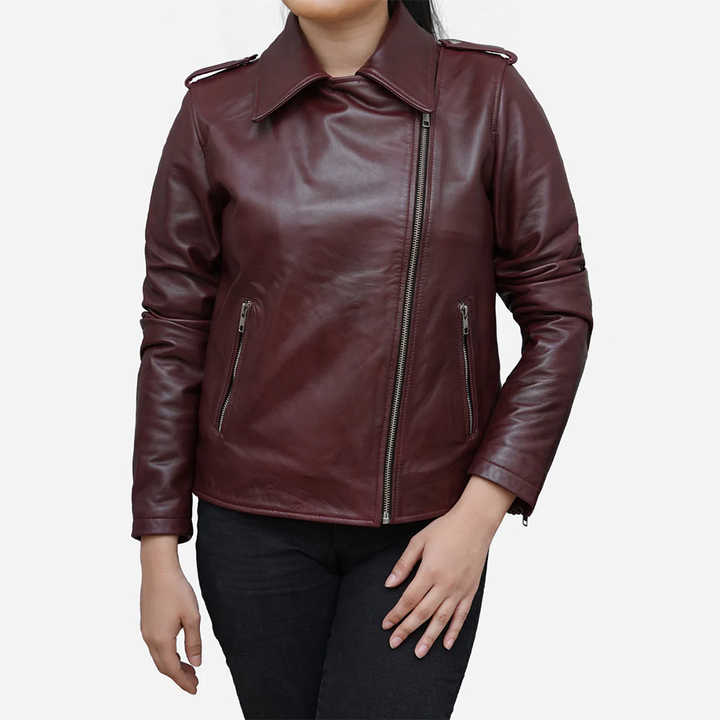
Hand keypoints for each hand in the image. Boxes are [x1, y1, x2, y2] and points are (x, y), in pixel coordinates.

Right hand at [140, 535, 201, 693]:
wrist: (158, 569)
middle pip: (163, 666)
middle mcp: (150, 638)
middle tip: (195, 682)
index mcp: (161, 639)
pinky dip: (167, 655)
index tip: (195, 689)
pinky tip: (178, 652)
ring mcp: (146, 631)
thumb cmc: (177, 590)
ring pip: (158, 657)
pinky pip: (155, 647)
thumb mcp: (192, 616)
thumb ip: (194, 642)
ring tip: (190, 669)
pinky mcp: (146, 623)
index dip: (184, 681)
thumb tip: (196, 663)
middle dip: (179, 676)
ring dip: (173, 666)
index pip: (172, 669)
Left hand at [381, 475, 514, 657]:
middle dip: (407, 630)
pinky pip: (461, 616)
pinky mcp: (470, 591)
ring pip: (442, 620)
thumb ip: (404, 564)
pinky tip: (446, 644)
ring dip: (429, 638)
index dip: (396, 614)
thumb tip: (389, 584)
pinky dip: (454, 631)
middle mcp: (445, 585)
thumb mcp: (419, 541)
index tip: (386, 625)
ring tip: (418, 652)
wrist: (475, 523)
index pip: (409, 599)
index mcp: (430, 571)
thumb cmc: (445, 529)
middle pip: (423, 613)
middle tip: (394, 643)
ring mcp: (459, 590)